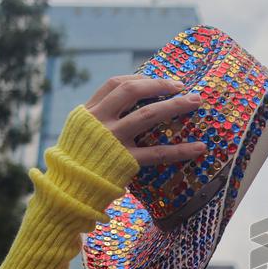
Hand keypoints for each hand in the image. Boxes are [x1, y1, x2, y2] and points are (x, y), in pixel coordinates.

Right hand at [84, 75, 206, 166]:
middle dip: (160, 85)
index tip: (160, 80)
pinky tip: (199, 147)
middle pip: (132, 92)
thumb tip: (129, 104)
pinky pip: (158, 153)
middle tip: (182, 86)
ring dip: (175, 105)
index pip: (115, 84)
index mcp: (89, 111)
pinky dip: (181, 150)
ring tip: (196, 101)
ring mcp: (113, 140)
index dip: (140, 80)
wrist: (68, 189)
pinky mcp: (125, 161)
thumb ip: (101, 116)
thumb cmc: (79, 160)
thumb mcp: (81, 131)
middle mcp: (100, 121)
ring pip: (148, 115)